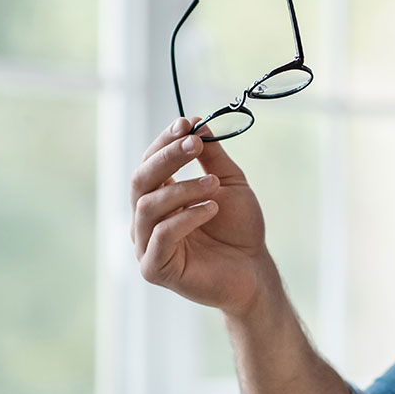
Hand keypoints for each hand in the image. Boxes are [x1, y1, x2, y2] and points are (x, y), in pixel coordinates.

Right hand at [130, 118, 269, 315]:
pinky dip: (186, 217)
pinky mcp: (154, 268)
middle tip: (194, 145)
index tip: (186, 124)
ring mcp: (146, 244)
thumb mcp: (228, 183)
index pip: (149, 163)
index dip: (164, 141)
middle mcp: (146, 219)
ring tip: (213, 184)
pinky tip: (212, 209)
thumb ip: (211, 156)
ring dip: (182, 189)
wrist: (254, 269)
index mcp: (158, 197)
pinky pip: (161, 236)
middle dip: (167, 158)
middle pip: (140, 180)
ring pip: (148, 206)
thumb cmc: (239, 228)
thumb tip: (197, 124)